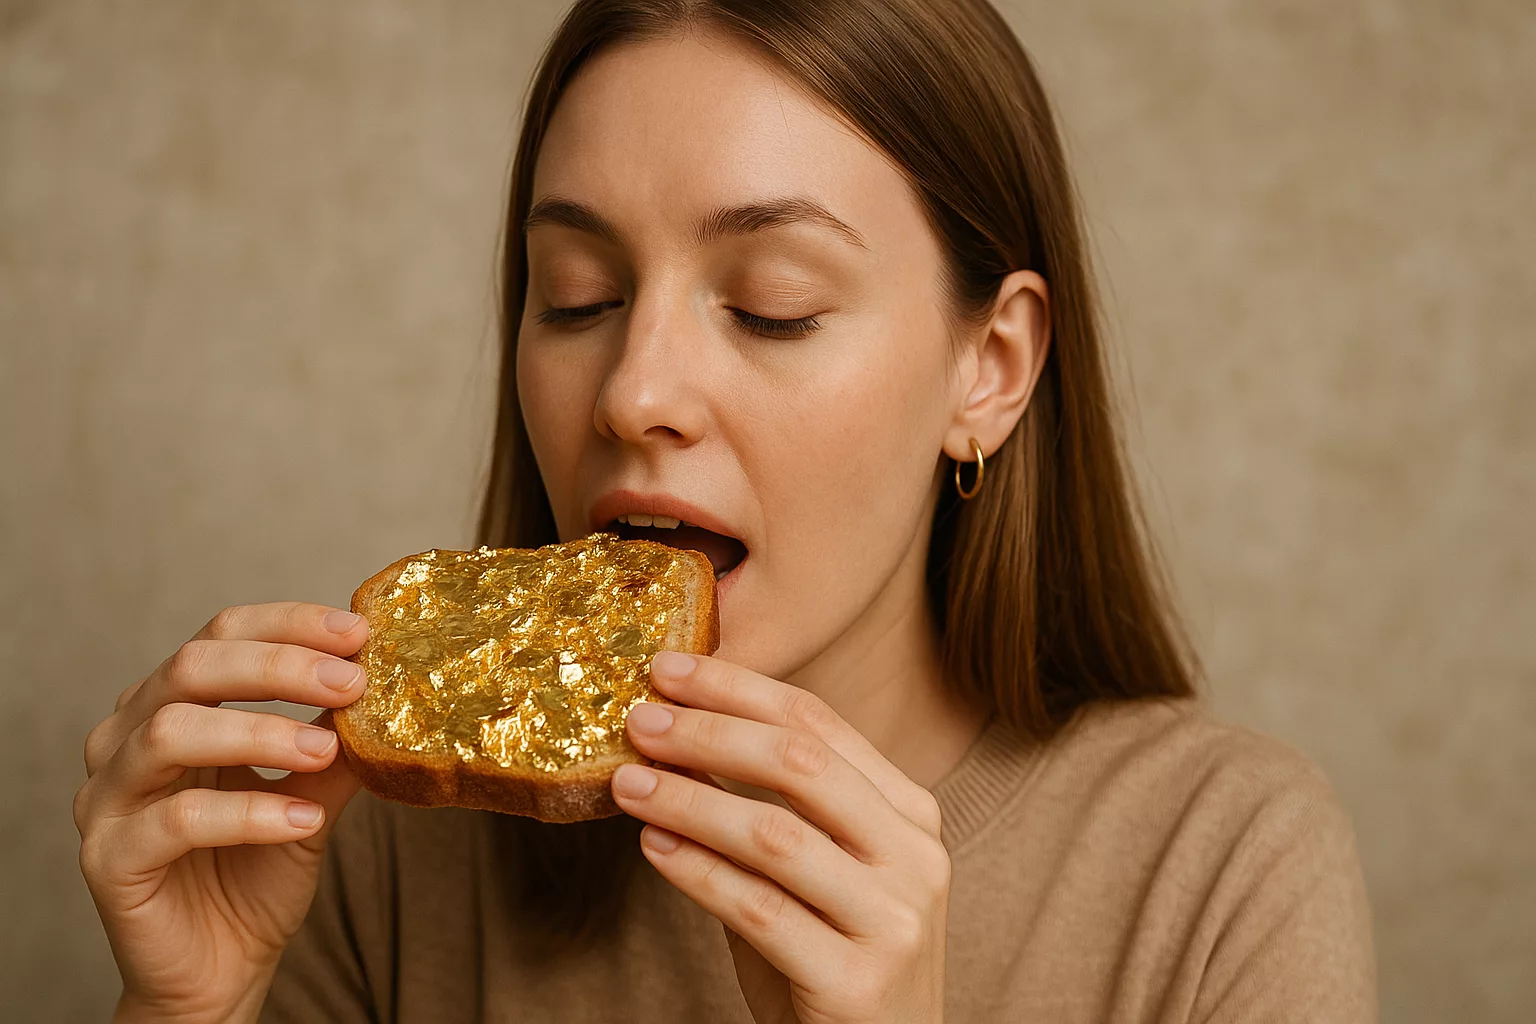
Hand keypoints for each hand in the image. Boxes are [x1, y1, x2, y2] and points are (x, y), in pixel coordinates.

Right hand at [74, 603, 368, 1022]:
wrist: (222, 968)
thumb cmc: (258, 870)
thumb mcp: (311, 793)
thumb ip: (336, 742)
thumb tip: (390, 685)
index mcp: (170, 704)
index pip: (221, 634)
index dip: (289, 625)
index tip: (358, 632)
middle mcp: (126, 737)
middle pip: (191, 667)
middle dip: (278, 665)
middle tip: (350, 680)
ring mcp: (107, 796)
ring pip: (170, 733)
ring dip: (260, 732)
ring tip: (326, 751)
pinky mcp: (108, 858)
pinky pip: (174, 819)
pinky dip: (247, 813)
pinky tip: (303, 821)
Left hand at [611, 652, 950, 1023]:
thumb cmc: (830, 963)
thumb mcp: (810, 874)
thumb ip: (761, 809)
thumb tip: (673, 736)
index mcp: (910, 814)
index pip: (820, 725)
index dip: (739, 689)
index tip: (669, 668)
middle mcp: (915, 857)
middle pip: (802, 765)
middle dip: (711, 731)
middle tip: (640, 718)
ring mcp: (895, 920)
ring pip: (776, 835)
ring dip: (689, 799)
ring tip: (628, 783)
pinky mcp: (858, 983)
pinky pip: (758, 911)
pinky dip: (696, 871)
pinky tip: (653, 846)